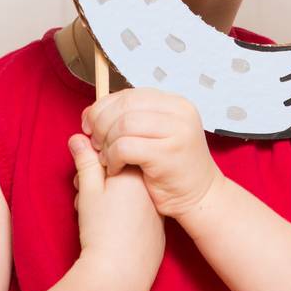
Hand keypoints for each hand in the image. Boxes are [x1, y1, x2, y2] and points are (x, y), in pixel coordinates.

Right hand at [68, 127, 164, 290]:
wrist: (119, 275)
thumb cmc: (102, 232)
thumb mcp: (89, 191)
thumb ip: (86, 162)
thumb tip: (79, 138)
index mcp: (136, 173)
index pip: (117, 151)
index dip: (95, 161)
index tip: (83, 174)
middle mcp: (151, 188)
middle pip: (122, 172)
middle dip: (99, 180)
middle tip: (83, 195)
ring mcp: (156, 210)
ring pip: (128, 193)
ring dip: (108, 197)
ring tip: (90, 214)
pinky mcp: (157, 229)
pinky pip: (138, 212)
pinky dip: (122, 215)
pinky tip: (109, 228)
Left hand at [81, 90, 221, 219]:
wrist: (201, 195)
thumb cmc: (172, 167)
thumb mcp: (156, 134)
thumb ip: (130, 119)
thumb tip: (91, 112)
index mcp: (175, 103)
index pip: (128, 94)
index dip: (102, 107)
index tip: (89, 124)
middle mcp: (179, 112)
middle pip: (123, 106)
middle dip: (100, 123)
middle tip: (94, 143)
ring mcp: (176, 131)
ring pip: (123, 125)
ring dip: (106, 143)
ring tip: (105, 158)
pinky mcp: (167, 154)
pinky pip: (125, 147)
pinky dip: (112, 158)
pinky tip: (115, 169)